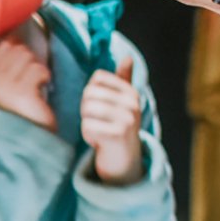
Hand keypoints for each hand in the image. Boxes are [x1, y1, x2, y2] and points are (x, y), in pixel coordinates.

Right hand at [0, 38, 55, 130]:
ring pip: (30, 57)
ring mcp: (7, 85)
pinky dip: (45, 77)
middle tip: (30, 81)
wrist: (24, 137)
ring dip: (38, 70)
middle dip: (30, 61)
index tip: (22, 71)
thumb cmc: (20, 108)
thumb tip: (15, 38)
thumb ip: (7, 62)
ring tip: (35, 86)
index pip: (7, 45)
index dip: (21, 53)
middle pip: (20, 49)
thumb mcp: (6, 85)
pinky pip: (39, 69)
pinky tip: (40, 90)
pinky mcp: (23, 91)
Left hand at [80, 56, 144, 184]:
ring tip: (100, 133)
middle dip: (87, 112)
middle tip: (99, 125)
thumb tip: (127, 57)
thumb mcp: (122, 104)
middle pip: (89, 95)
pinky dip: (88, 137)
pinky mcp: (118, 134)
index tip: (101, 111)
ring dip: (87, 125)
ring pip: (87, 111)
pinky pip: (88, 127)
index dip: (90, 96)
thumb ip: (123, 80)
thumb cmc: (117, 129)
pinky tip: (100, 142)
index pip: (95, 80)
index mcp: (131, 93)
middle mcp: (133, 103)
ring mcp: (128, 118)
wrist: (124, 163)